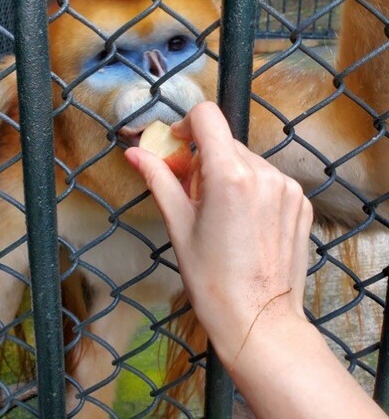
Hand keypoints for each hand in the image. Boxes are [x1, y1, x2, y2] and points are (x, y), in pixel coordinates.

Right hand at [124, 101, 312, 366]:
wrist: (259, 318)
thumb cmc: (212, 279)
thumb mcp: (177, 225)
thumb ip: (158, 179)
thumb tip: (135, 153)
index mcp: (229, 175)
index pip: (207, 116)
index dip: (185, 125)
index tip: (176, 146)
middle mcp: (264, 173)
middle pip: (225, 141)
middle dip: (203, 158)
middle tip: (188, 192)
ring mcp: (287, 188)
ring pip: (246, 160)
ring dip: (227, 174)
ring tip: (217, 214)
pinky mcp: (300, 203)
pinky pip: (268, 180)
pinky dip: (250, 189)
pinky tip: (241, 222)